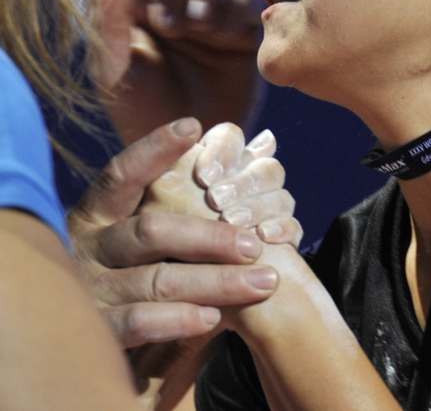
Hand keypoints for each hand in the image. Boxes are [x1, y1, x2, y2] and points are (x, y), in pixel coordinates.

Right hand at [68, 118, 281, 347]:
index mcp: (95, 216)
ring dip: (215, 281)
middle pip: (151, 231)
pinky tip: (212, 318)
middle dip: (209, 236)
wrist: (79, 349)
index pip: (121, 176)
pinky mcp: (94, 333)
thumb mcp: (137, 243)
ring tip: (261, 282)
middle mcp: (88, 248)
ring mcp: (89, 290)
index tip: (192, 127)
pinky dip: (177, 318)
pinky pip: (138, 322)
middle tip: (254, 243)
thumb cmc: (126, 282)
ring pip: (156, 279)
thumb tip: (243, 159)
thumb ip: (175, 212)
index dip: (153, 150)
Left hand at [93, 0, 262, 142]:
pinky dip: (239, 7)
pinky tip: (229, 37)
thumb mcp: (115, 72)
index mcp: (132, 4)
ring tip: (201, 28)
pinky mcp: (243, 26)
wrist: (189, 153)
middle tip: (169, 26)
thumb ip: (108, 23)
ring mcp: (208, 11)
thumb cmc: (139, 114)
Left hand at [147, 122, 302, 248]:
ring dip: (258, 203)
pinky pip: (292, 227)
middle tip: (216, 199)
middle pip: (263, 163)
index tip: (202, 174)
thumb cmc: (145, 251)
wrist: (169, 303)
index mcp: (213, 165)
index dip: (223, 149)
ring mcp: (266, 211)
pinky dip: (282, 228)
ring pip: (279, 191)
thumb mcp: (137, 213)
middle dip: (241, 180)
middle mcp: (244, 182)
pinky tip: (264, 236)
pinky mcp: (278, 243)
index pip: (231, 138)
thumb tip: (187, 129)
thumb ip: (150, 170)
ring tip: (234, 220)